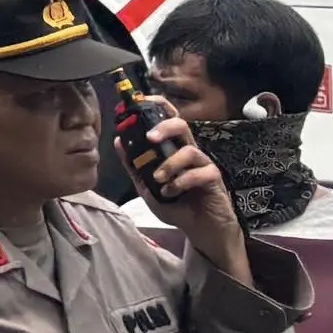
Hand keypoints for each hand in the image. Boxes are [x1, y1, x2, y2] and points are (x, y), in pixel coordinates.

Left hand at [129, 106, 250, 278]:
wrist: (200, 230)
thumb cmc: (177, 205)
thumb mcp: (146, 187)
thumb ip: (134, 166)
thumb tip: (118, 141)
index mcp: (173, 150)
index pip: (169, 120)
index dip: (158, 106)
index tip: (141, 101)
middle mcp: (189, 152)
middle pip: (182, 125)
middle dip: (164, 127)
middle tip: (149, 138)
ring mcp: (203, 164)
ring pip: (190, 150)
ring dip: (169, 164)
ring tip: (159, 181)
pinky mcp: (214, 179)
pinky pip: (200, 172)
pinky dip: (182, 182)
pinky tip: (172, 192)